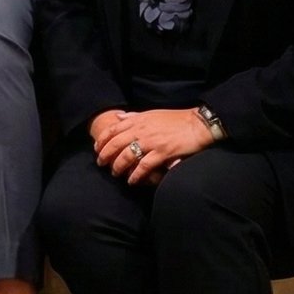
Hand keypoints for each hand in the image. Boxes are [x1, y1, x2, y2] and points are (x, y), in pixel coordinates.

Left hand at [94, 108, 212, 184]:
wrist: (197, 123)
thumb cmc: (175, 119)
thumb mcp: (152, 113)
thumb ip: (134, 117)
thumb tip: (118, 117)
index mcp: (138, 120)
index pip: (113, 129)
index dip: (102, 140)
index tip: (96, 149)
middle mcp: (141, 130)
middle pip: (116, 144)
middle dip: (105, 155)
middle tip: (101, 164)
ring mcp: (151, 141)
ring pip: (127, 156)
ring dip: (118, 166)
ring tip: (115, 174)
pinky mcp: (162, 152)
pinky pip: (144, 166)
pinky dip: (136, 175)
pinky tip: (132, 181)